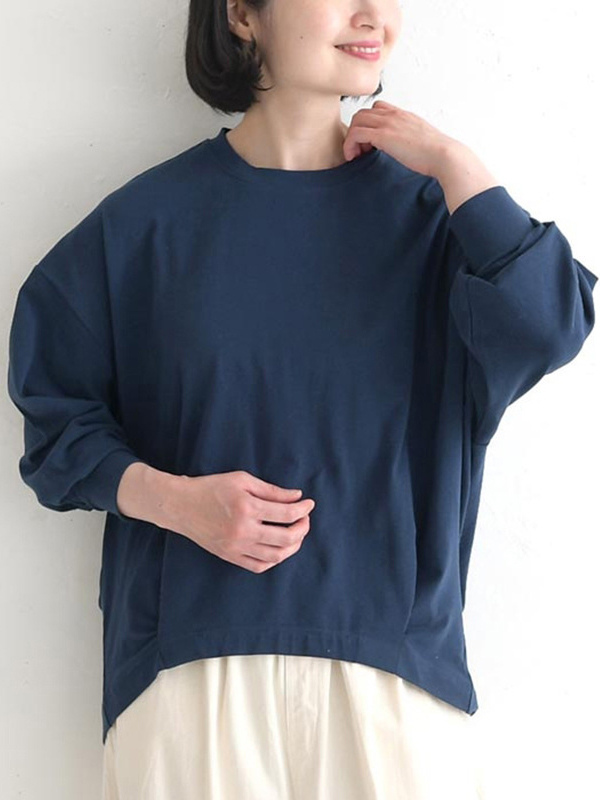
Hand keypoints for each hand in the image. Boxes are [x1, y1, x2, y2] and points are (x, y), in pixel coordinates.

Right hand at [163, 470, 315, 573]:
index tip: (309, 504)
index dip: (303, 509)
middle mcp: (243, 531)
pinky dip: (274, 559)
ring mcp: (236, 547)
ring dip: (293, 546)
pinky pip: (259, 566)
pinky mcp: (229, 556)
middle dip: (303, 528)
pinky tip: (278, 548)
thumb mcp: (242, 480)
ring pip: (276, 556)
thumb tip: (297, 497)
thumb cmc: (211, 487)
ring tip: (296, 534)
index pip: (287, 513)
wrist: (180, 505)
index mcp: (247, 508)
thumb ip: (271, 490)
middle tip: (305, 519)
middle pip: (286, 538)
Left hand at [342, 100, 460, 178]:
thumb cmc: (436, 153)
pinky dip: (350, 145)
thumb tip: (408, 149)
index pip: (377, 108)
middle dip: (357, 131)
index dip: (369, 124)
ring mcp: (388, 123)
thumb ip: (410, 138)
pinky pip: (355, 134)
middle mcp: (394, 115)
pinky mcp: (383, 135)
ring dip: (352, 139)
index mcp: (403, 115)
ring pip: (356, 121)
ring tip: (358, 155)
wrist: (443, 155)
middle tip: (362, 151)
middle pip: (362, 113)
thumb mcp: (421, 139)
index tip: (371, 144)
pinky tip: (355, 157)